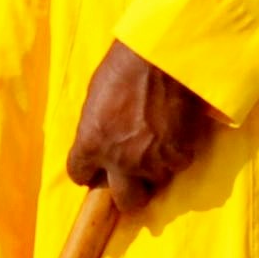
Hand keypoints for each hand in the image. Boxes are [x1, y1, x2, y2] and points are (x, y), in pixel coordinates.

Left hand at [63, 43, 215, 199]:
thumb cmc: (123, 67)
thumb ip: (96, 128)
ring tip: (158, 142)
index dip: (89, 170)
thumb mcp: (95, 98)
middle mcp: (120, 160)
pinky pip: (178, 164)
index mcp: (91, 144)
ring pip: (156, 181)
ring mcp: (151, 161)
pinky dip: (177, 152)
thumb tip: (101, 141)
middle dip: (128, 192)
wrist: (162, 56)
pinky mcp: (179, 154)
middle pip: (125, 201)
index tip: (96, 165)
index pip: (79, 175)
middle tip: (133, 176)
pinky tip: (176, 132)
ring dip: (156, 167)